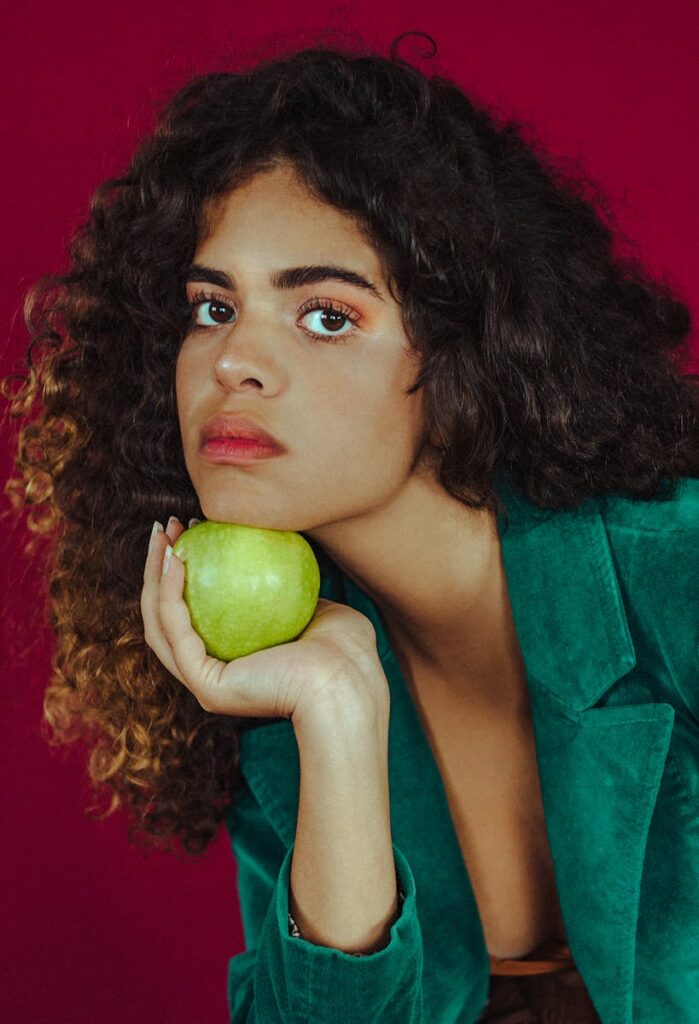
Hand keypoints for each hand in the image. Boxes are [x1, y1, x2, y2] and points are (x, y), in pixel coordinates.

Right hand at [141, 517, 388, 724]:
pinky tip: (174, 559)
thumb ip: (292, 587)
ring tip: (160, 536)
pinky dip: (168, 593)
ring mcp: (205, 684)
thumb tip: (277, 552)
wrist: (349, 684)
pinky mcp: (207, 685)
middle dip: (157, 570)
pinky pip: (176, 631)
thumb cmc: (346, 652)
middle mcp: (213, 675)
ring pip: (159, 625)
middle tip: (164, 527)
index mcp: (234, 662)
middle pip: (166, 618)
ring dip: (153, 578)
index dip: (183, 572)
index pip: (195, 614)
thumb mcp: (319, 607)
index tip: (191, 530)